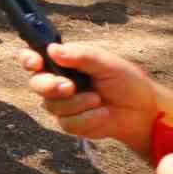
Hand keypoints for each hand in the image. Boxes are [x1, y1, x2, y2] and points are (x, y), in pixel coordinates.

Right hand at [17, 42, 160, 159]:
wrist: (143, 113)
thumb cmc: (127, 82)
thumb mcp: (107, 64)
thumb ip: (81, 56)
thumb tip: (52, 50)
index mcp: (64, 62)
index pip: (34, 58)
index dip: (28, 60)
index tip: (35, 63)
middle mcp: (58, 82)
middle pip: (36, 83)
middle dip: (50, 86)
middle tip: (69, 87)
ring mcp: (63, 104)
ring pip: (51, 105)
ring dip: (76, 104)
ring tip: (98, 100)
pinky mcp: (71, 124)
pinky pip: (67, 123)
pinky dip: (87, 119)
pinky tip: (102, 114)